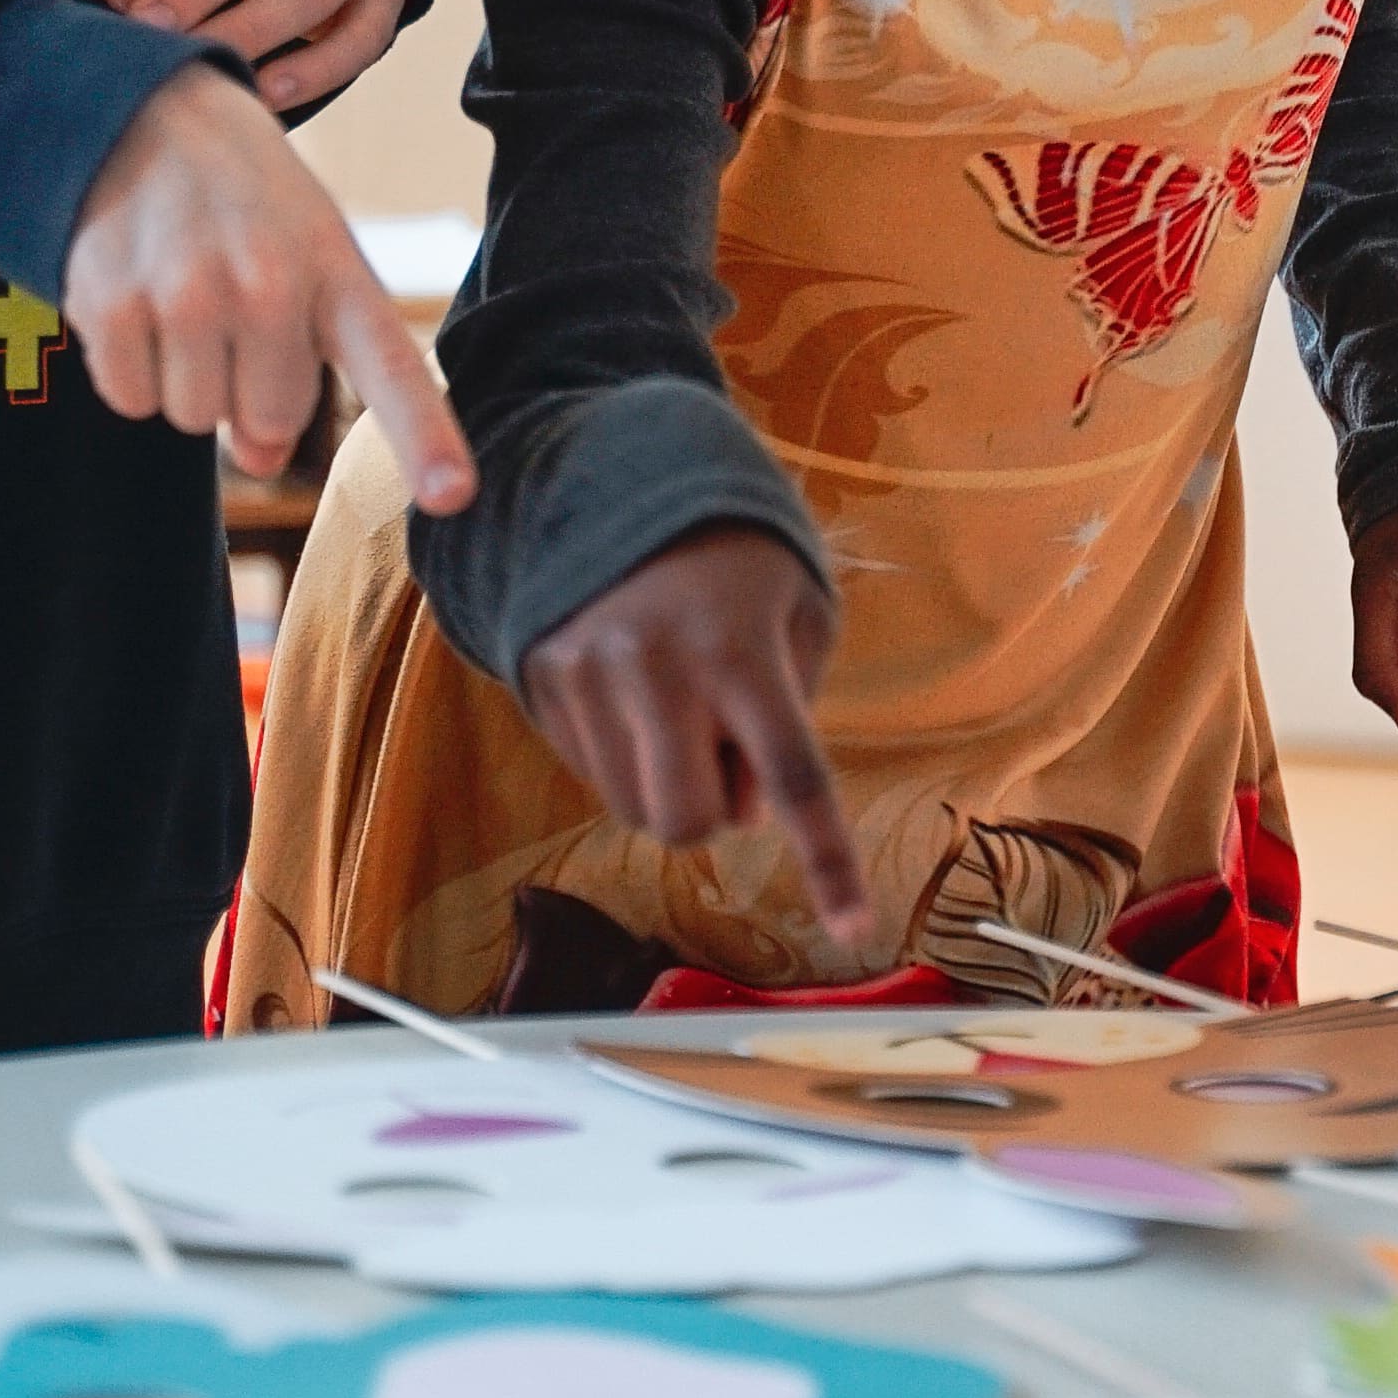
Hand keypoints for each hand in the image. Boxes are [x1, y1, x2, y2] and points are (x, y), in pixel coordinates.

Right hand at [57, 66, 472, 508]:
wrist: (140, 110)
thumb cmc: (242, 204)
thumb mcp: (300, 260)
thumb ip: (302, 365)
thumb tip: (261, 460)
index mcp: (336, 269)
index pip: (391, 367)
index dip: (425, 438)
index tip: (455, 495)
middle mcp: (268, 279)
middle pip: (268, 417)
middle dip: (246, 385)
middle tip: (229, 305)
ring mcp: (187, 291)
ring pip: (194, 416)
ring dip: (184, 374)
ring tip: (180, 289)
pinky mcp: (111, 302)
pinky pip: (131, 399)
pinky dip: (129, 367)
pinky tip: (135, 293)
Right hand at [518, 528, 876, 956]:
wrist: (622, 471)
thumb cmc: (738, 553)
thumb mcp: (800, 608)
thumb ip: (793, 711)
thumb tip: (747, 811)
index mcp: (742, 649)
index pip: (795, 780)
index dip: (828, 861)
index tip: (855, 926)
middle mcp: (658, 668)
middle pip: (688, 820)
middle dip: (715, 811)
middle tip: (727, 748)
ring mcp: (589, 675)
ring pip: (633, 809)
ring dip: (668, 784)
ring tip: (680, 705)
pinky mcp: (542, 677)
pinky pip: (588, 774)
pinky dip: (623, 760)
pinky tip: (635, 695)